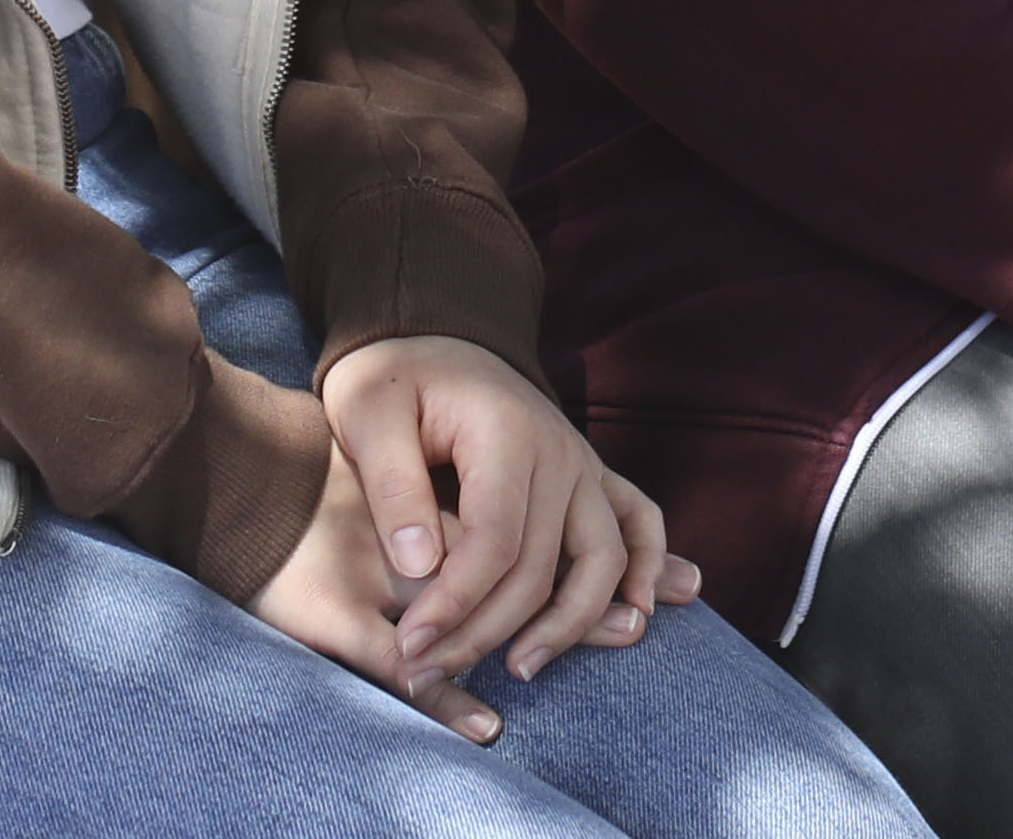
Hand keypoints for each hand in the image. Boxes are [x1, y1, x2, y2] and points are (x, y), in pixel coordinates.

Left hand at [275, 338, 681, 715]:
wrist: (431, 339)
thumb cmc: (390, 381)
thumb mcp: (366, 413)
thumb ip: (392, 487)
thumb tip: (421, 568)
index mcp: (505, 432)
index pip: (494, 542)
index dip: (455, 605)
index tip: (410, 647)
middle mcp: (559, 451)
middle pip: (541, 567)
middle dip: (485, 632)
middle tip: (428, 672)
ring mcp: (583, 465)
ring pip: (602, 560)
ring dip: (569, 625)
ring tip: (519, 668)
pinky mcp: (590, 477)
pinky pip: (638, 524)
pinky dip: (647, 569)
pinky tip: (633, 616)